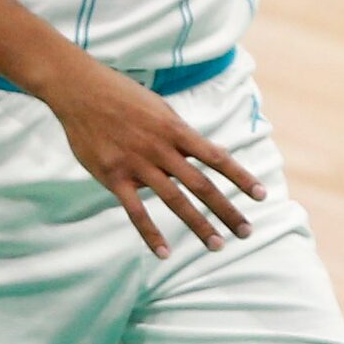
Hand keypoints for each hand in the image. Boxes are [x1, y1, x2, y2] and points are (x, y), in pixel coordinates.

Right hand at [42, 57, 264, 257]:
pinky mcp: (113, 176)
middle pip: (202, 185)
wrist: (81, 90)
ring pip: (174, 200)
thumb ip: (185, 136)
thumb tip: (216, 151)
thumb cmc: (125, 98)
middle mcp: (162, 149)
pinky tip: (164, 252)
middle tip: (247, 232)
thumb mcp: (162, 110)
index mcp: (177, 130)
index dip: (241, 177)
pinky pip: (135, 210)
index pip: (217, 158)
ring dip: (198, 224)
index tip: (262, 195)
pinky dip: (150, 233)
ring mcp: (137, 164)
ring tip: (217, 245)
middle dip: (227, 210)